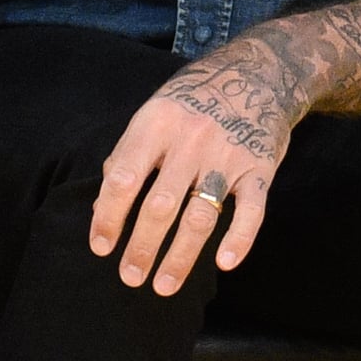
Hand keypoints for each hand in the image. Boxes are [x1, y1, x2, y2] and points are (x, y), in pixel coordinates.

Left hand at [90, 38, 301, 297]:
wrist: (258, 75)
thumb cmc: (191, 102)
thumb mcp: (152, 115)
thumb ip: (127, 157)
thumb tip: (99, 208)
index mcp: (156, 124)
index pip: (124, 178)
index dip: (108, 216)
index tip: (100, 247)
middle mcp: (191, 140)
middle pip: (161, 205)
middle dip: (142, 246)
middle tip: (129, 277)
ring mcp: (228, 155)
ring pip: (201, 216)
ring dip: (181, 257)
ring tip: (163, 286)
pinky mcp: (261, 169)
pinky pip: (252, 210)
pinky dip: (240, 238)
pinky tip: (224, 264)